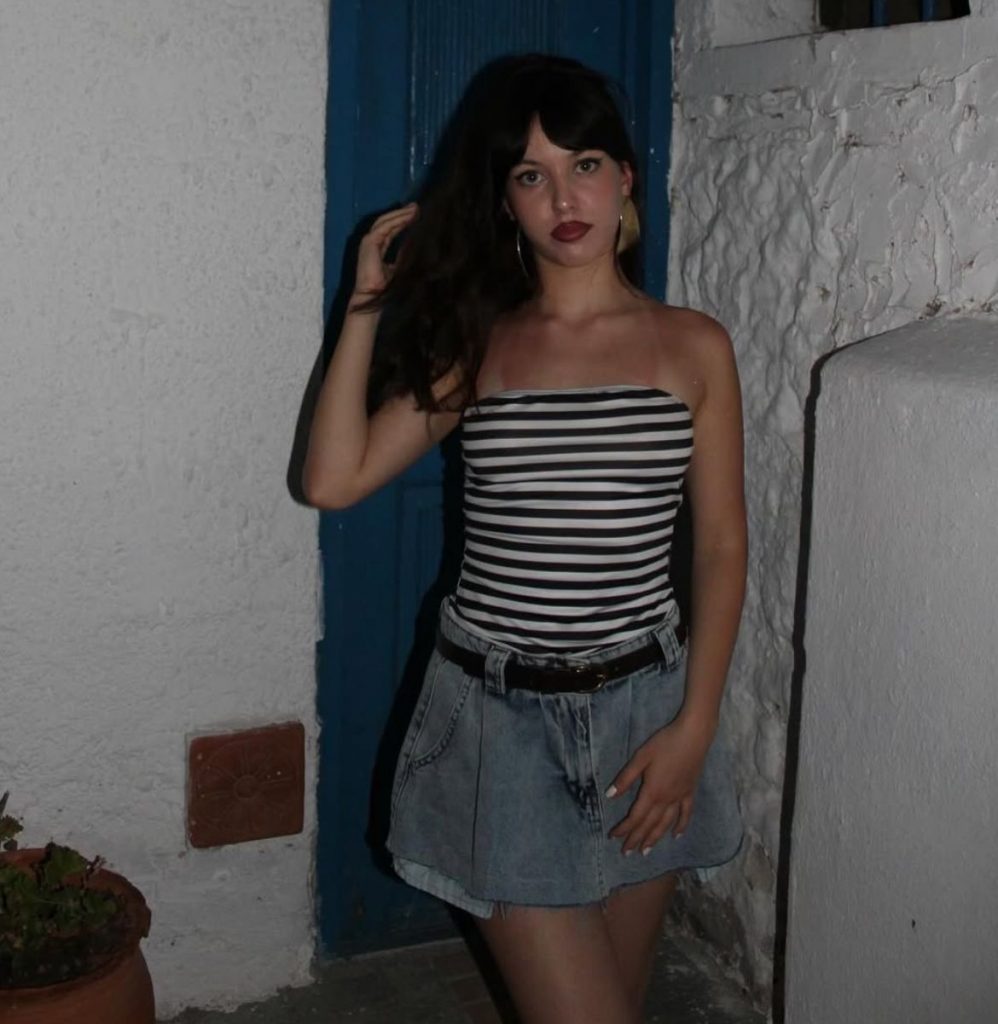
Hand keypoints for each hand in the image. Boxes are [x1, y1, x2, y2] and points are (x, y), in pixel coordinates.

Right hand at [352, 202, 417, 301]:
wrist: (374, 297)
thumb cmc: (386, 286)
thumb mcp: (400, 265)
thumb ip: (404, 252)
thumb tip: (415, 241)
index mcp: (377, 247)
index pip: (390, 229)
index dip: (402, 220)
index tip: (416, 214)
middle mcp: (371, 242)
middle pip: (387, 222)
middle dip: (402, 213)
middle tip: (416, 207)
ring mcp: (368, 241)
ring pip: (385, 222)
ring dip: (400, 214)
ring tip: (414, 209)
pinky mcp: (369, 242)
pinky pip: (384, 227)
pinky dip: (396, 220)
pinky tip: (408, 217)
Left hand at [606, 717, 714, 854]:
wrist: (693, 736)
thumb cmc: (664, 743)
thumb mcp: (640, 757)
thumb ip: (626, 778)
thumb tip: (610, 795)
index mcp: (652, 791)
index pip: (635, 816)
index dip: (624, 828)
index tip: (613, 837)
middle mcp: (666, 799)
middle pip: (649, 824)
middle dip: (636, 839)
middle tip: (626, 853)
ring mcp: (680, 797)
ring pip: (666, 824)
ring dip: (655, 838)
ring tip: (645, 851)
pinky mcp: (690, 792)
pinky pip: (686, 814)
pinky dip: (681, 826)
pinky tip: (677, 836)